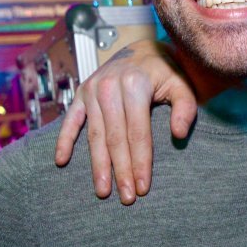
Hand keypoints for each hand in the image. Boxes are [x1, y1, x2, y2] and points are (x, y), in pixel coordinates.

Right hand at [54, 40, 197, 203]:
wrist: (142, 49)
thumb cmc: (167, 72)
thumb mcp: (182, 84)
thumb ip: (185, 108)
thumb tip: (178, 134)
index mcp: (134, 84)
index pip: (138, 133)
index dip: (140, 162)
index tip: (143, 187)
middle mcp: (108, 86)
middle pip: (115, 138)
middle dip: (121, 171)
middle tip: (126, 198)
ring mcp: (91, 90)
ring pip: (95, 135)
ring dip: (98, 165)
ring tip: (102, 191)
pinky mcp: (80, 93)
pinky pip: (70, 120)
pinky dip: (64, 140)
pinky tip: (61, 161)